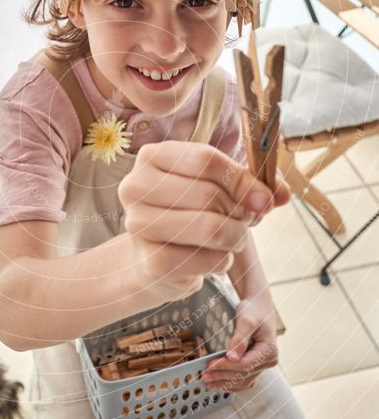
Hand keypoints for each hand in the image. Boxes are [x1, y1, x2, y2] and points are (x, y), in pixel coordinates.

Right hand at [119, 141, 283, 302]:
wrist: (154, 260)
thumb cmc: (190, 215)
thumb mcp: (219, 189)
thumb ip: (254, 184)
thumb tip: (282, 193)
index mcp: (153, 156)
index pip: (206, 159)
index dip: (243, 180)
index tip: (266, 199)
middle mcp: (136, 186)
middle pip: (210, 195)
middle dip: (240, 213)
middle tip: (244, 222)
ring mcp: (137, 224)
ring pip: (210, 228)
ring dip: (235, 238)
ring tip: (232, 239)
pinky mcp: (149, 260)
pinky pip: (206, 260)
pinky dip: (222, 262)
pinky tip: (211, 259)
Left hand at [201, 295, 277, 391]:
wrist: (258, 306)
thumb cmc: (253, 310)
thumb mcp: (246, 321)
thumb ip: (240, 339)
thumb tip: (232, 358)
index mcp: (269, 351)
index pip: (245, 364)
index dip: (226, 366)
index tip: (209, 365)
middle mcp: (269, 360)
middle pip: (244, 374)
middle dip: (222, 376)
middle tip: (205, 376)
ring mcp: (264, 364)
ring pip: (244, 380)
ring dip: (226, 383)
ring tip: (209, 383)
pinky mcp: (257, 365)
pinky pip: (246, 379)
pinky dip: (232, 383)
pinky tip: (220, 384)